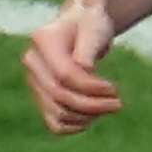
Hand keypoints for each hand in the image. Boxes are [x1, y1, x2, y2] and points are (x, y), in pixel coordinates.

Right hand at [23, 0, 122, 131]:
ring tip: (108, 107)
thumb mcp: (94, 29)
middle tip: (118, 103)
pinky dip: (75, 126)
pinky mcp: (41, 97)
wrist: (81, 28)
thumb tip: (84, 68)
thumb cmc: (91, 25)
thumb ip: (88, 47)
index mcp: (44, 40)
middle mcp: (33, 62)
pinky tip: (94, 117)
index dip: (90, 88)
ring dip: (87, 117)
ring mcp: (35, 81)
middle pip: (59, 95)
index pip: (64, 75)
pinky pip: (55, 123)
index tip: (114, 90)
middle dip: (92, 105)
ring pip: (57, 113)